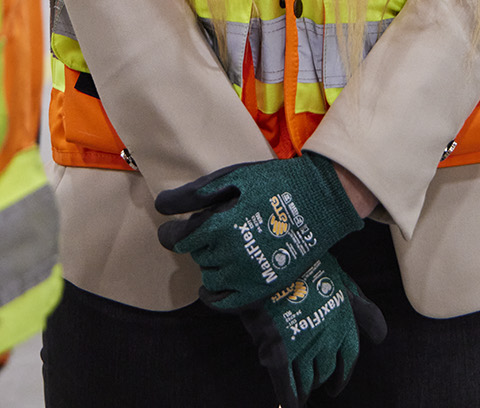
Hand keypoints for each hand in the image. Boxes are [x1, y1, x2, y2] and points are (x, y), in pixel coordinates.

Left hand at [154, 153, 362, 309]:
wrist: (317, 202)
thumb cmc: (273, 183)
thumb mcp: (233, 177)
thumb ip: (195, 194)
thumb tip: (162, 206)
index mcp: (219, 224)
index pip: (178, 238)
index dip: (170, 234)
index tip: (169, 230)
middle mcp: (229, 254)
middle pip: (194, 255)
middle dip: (196, 243)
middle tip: (209, 231)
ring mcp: (245, 274)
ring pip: (208, 276)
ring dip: (208, 264)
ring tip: (221, 248)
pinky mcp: (259, 287)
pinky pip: (224, 301)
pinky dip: (214, 295)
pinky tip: (214, 284)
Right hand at [239, 255, 385, 407]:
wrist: (271, 256)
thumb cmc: (307, 262)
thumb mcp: (341, 279)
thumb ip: (362, 309)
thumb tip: (380, 336)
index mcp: (344, 319)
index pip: (349, 356)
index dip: (343, 373)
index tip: (337, 384)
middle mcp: (328, 337)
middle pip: (328, 370)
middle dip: (322, 377)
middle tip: (314, 381)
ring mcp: (304, 347)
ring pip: (309, 380)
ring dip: (305, 385)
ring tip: (299, 387)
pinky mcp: (280, 353)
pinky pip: (287, 387)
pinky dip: (289, 398)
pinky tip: (290, 403)